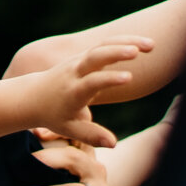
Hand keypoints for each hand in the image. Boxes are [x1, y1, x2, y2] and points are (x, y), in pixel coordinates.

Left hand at [13, 133, 113, 185]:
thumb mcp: (58, 169)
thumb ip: (47, 150)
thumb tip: (33, 133)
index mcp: (86, 155)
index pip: (75, 135)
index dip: (56, 133)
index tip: (34, 135)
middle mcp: (97, 172)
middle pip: (73, 159)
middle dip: (44, 162)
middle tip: (16, 173)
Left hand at [33, 35, 153, 147]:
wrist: (33, 95)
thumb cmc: (54, 115)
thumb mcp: (69, 129)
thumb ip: (91, 136)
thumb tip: (114, 145)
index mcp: (73, 91)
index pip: (91, 82)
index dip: (109, 79)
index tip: (129, 79)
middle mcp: (75, 71)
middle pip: (95, 56)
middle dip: (116, 52)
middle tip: (138, 51)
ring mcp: (79, 60)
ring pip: (102, 45)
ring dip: (126, 41)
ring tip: (152, 46)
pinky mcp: (84, 55)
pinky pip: (104, 44)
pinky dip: (124, 41)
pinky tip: (144, 44)